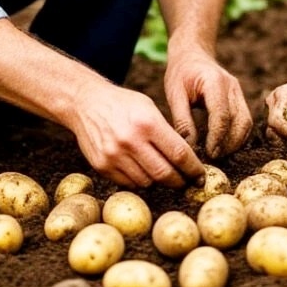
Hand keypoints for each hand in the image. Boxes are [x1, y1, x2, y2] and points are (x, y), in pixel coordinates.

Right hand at [67, 84, 204, 188]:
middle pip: (165, 173)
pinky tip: (143, 172)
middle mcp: (131, 141)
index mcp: (148, 123)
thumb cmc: (123, 104)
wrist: (86, 103)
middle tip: (187, 182)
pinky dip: (140, 181)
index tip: (200, 175)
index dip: (193, 168)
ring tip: (164, 175)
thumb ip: (166, 132)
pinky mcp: (102, 166)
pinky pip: (129, 184)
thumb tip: (187, 159)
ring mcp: (114, 155)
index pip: (179, 153)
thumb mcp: (149, 107)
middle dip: (180, 181)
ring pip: (147, 182)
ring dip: (159, 181)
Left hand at [163, 46, 252, 159]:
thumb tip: (189, 147)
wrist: (192, 53)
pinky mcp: (239, 98)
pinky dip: (237, 136)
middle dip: (229, 144)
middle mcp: (232, 87)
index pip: (222, 115)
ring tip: (219, 155)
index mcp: (215, 82)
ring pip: (246, 123)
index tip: (209, 155)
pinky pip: (244, 120)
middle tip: (214, 159)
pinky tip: (223, 146)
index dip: (218, 138)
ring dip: (235, 142)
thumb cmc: (181, 73)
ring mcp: (239, 92)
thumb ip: (182, 120)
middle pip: (240, 121)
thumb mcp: (175, 94)